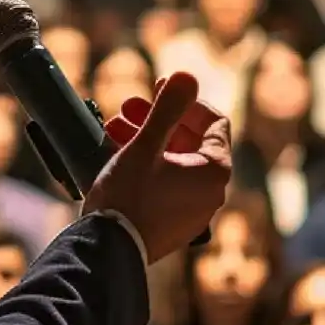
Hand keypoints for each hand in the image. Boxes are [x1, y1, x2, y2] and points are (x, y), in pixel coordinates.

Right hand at [84, 72, 230, 263]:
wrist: (109, 249)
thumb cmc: (130, 195)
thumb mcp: (146, 145)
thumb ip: (168, 109)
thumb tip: (186, 75)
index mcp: (215, 170)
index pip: (213, 121)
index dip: (185, 101)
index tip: (156, 91)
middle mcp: (212, 192)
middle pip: (191, 141)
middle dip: (158, 120)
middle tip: (127, 108)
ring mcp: (193, 210)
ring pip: (175, 162)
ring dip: (147, 140)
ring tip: (113, 130)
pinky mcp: (173, 224)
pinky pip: (166, 184)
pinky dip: (147, 165)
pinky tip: (118, 157)